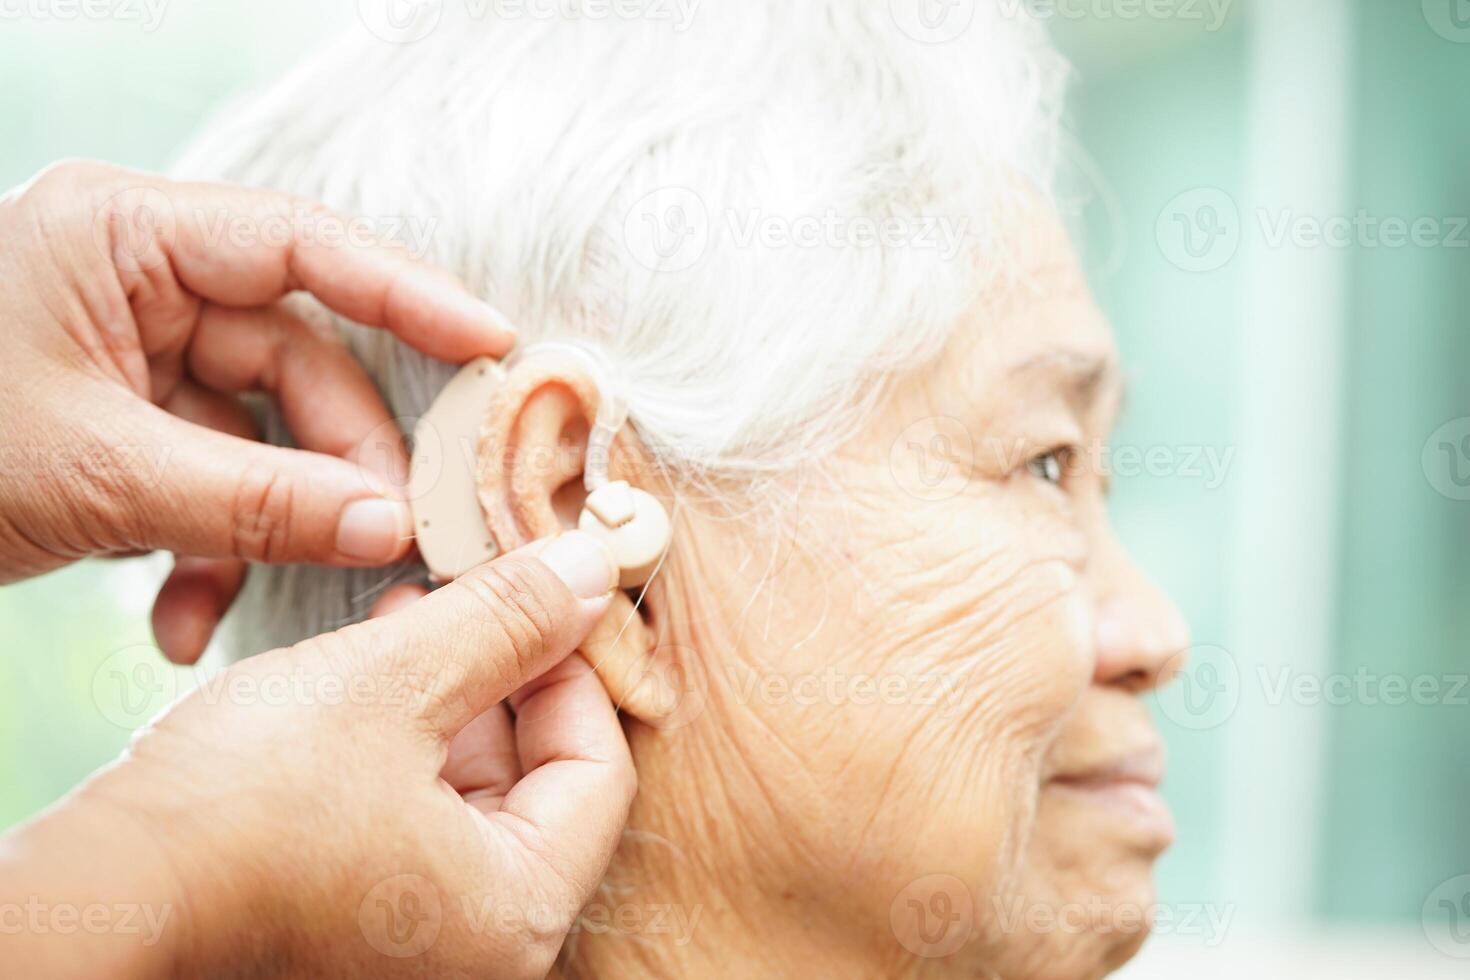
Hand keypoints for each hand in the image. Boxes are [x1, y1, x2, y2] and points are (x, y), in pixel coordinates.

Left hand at [0, 161, 516, 661]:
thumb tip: (390, 528)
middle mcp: (141, 282)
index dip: (408, 293)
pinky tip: (180, 622)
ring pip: (262, 433)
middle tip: (387, 540)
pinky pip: (211, 475)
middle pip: (296, 359)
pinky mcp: (129, 421)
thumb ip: (258, 498)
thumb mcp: (98, 475)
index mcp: (122, 236)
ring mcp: (136, 353)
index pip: (301, 244)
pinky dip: (209, 551)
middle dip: (335, 463)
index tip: (492, 345)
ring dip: (266, 529)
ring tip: (243, 602)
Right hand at [0, 531, 630, 979]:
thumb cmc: (243, 805)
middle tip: (473, 600)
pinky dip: (410, 755)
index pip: (600, 772)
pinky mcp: (358, 934)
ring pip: (476, 804)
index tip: (543, 600)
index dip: (574, 670)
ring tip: (412, 622)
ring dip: (455, 705)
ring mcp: (416, 953)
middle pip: (542, 789)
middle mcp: (480, 953)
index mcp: (515, 914)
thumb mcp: (394, 684)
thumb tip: (592, 570)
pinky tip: (373, 686)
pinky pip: (419, 832)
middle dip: (508, 680)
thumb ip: (507, 624)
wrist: (99, 893)